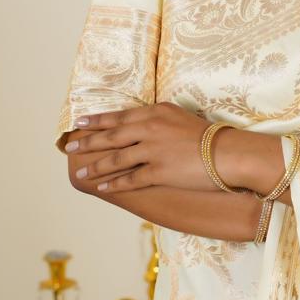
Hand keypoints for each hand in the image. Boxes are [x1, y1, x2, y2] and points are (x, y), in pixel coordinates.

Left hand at [63, 102, 241, 193]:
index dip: (97, 121)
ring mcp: (153, 150)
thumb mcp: (180, 117)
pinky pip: (130, 179)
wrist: (229, 153)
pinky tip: (103, 188)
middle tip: (69, 147)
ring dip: (95, 166)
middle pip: (111, 135)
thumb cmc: (210, 136)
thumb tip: (140, 125)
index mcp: (156, 112)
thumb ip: (158, 120)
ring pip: (115, 158)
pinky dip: (114, 184)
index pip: (119, 116)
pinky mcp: (158, 171)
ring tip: (81, 172)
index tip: (79, 124)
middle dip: (88, 142)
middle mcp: (150, 128)